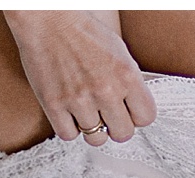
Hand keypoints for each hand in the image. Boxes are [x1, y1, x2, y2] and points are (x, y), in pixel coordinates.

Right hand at [4, 10, 156, 145]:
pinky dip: (70, 128)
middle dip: (116, 127)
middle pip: (123, 134)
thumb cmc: (83, 33)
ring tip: (86, 112)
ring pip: (96, 138)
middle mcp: (105, 90)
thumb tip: (136, 106)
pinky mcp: (54, 105)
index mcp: (126, 75)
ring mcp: (79, 100)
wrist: (49, 22)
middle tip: (108, 117)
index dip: (137, 116)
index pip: (146, 118)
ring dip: (92, 128)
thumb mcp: (119, 52)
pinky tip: (69, 113)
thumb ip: (129, 81)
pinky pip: (69, 135)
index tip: (128, 112)